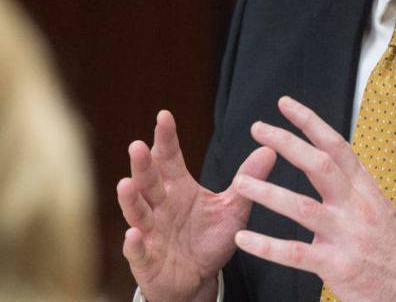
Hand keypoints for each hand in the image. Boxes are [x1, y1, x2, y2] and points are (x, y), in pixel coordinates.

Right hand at [117, 110, 276, 301]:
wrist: (196, 279)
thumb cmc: (208, 239)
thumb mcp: (232, 208)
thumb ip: (246, 180)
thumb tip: (270, 149)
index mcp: (178, 188)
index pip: (169, 158)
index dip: (166, 138)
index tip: (164, 115)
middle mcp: (160, 205)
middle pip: (148, 181)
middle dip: (142, 165)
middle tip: (137, 145)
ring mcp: (150, 231)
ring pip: (137, 212)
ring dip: (130, 199)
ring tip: (125, 184)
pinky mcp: (146, 259)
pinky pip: (138, 250)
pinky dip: (134, 243)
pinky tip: (133, 234)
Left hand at [233, 96, 395, 301]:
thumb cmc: (395, 249)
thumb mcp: (380, 208)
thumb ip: (355, 189)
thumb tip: (334, 166)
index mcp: (365, 189)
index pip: (336, 146)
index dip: (310, 122)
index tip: (285, 105)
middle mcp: (357, 206)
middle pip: (319, 165)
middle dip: (287, 143)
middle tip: (258, 128)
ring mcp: (347, 235)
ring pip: (303, 207)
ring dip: (268, 193)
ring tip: (241, 183)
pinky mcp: (338, 265)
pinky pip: (296, 254)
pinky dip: (267, 246)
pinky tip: (245, 239)